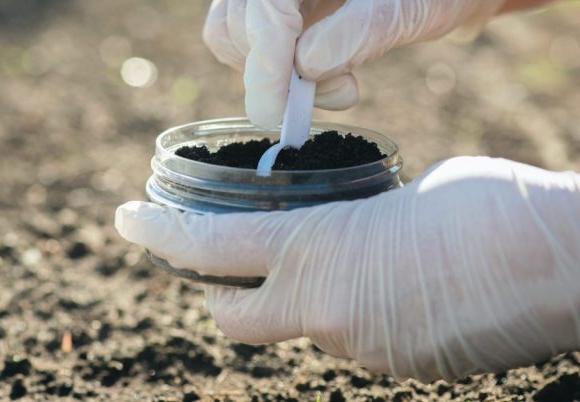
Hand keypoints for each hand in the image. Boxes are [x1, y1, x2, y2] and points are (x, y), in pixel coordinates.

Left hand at [116, 157, 579, 380]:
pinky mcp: (396, 371)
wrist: (567, 266)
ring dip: (298, 300)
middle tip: (221, 258)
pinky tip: (386, 288)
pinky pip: (349, 343)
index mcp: (316, 252)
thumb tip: (341, 237)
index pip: (206, 249)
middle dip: (214, 290)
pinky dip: (348, 317)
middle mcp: (324, 313)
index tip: (127, 219)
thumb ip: (352, 222)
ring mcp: (358, 351)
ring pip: (297, 329)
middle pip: (229, 314)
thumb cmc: (488, 210)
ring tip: (339, 261)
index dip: (158, 234)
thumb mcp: (398, 199)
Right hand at [203, 0, 505, 128]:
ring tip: (339, 85)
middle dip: (272, 75)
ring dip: (272, 78)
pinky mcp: (274, 9)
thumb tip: (304, 65)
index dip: (264, 61)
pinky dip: (273, 73)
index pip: (263, 6)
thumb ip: (362, 30)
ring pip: (229, 35)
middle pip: (234, 24)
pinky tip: (321, 75)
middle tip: (340, 95)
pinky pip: (245, 42)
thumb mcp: (414, 7)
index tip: (278, 112)